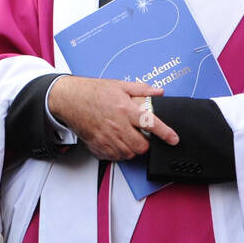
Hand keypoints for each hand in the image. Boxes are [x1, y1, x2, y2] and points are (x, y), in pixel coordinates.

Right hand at [46, 76, 178, 160]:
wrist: (70, 99)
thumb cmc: (92, 91)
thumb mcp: (119, 85)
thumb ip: (141, 89)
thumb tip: (158, 92)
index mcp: (126, 109)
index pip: (151, 124)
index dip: (166, 134)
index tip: (174, 139)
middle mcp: (118, 125)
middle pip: (141, 146)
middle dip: (146, 145)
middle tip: (143, 138)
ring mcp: (106, 137)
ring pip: (128, 154)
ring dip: (133, 150)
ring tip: (128, 139)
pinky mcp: (97, 145)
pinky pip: (114, 157)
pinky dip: (119, 154)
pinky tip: (117, 143)